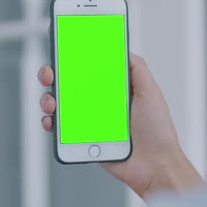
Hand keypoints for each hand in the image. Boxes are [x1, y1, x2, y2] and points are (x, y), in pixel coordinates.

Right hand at [38, 54, 203, 198]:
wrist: (156, 166)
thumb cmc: (158, 131)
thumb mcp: (151, 93)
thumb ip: (137, 69)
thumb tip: (122, 48)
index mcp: (113, 88)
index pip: (89, 66)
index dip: (73, 54)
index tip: (60, 40)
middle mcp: (99, 101)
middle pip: (68, 82)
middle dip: (53, 73)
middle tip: (50, 73)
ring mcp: (89, 119)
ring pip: (59, 103)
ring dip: (48, 97)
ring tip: (51, 101)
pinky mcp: (83, 138)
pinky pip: (60, 128)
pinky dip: (51, 122)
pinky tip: (52, 120)